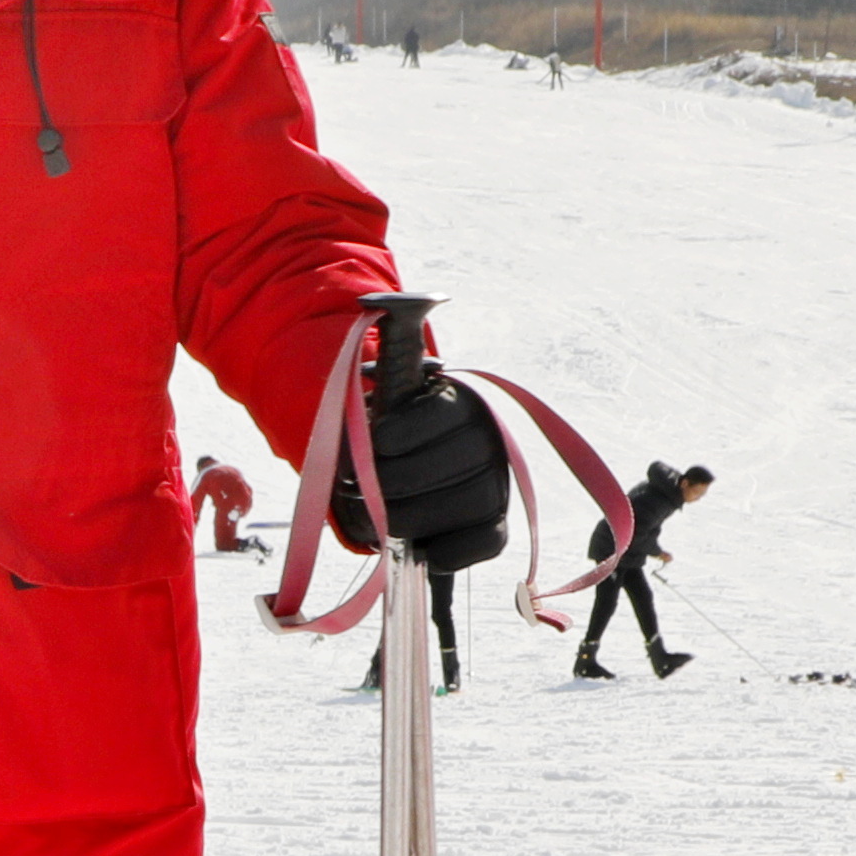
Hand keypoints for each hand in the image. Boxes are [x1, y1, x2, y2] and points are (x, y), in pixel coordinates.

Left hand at [336, 326, 510, 571]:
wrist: (389, 467)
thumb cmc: (381, 426)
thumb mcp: (378, 388)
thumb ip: (385, 355)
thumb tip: (387, 304)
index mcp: (460, 400)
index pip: (446, 413)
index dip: (412, 429)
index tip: (378, 442)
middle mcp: (488, 438)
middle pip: (458, 462)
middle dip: (400, 481)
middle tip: (361, 490)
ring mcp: (495, 482)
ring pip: (467, 503)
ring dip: (412, 517)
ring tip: (376, 518)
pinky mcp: (492, 523)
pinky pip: (487, 541)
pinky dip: (454, 550)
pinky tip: (425, 549)